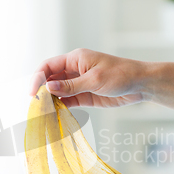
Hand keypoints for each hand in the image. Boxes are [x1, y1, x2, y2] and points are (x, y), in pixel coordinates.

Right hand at [30, 48, 173, 112]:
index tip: (32, 93)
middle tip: (35, 106)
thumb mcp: (94, 80)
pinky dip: (61, 107)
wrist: (141, 84)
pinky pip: (69, 100)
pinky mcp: (86, 95)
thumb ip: (71, 85)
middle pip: (51, 79)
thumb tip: (49, 87)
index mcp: (76, 59)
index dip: (37, 78)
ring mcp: (80, 83)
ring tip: (43, 113)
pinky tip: (56, 115)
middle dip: (42, 91)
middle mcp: (75, 69)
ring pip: (59, 91)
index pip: (49, 66)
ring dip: (51, 101)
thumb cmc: (121, 74)